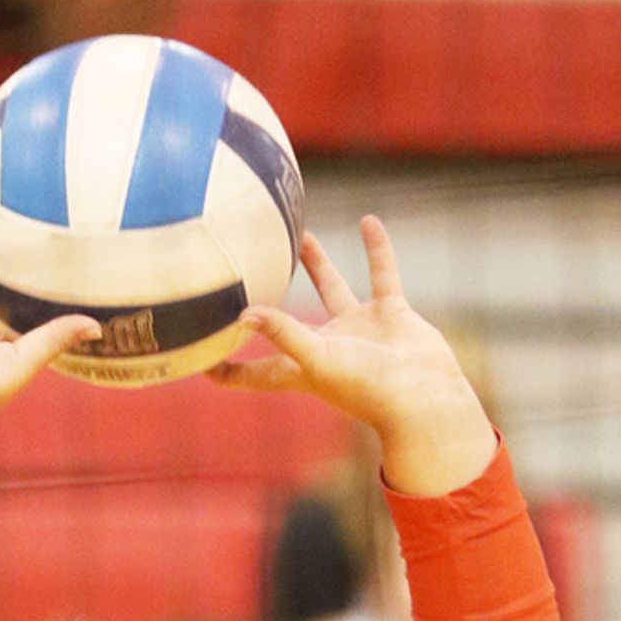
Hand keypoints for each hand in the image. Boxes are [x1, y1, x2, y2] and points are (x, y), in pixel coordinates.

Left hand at [211, 216, 495, 495]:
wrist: (426, 398)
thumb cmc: (368, 390)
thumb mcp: (317, 360)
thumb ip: (282, 334)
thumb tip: (242, 313)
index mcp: (302, 370)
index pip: (254, 374)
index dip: (226, 371)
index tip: (195, 359)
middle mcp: (326, 348)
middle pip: (286, 323)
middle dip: (265, 304)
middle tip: (244, 275)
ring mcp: (359, 330)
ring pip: (331, 289)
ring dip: (316, 263)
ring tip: (298, 234)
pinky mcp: (391, 314)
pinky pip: (382, 273)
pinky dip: (377, 249)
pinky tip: (369, 221)